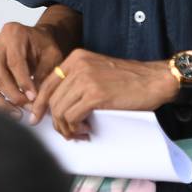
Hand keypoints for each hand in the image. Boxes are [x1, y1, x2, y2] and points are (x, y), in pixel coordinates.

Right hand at [0, 21, 63, 113]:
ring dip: (1, 104)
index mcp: (12, 33)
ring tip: (17, 115)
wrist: (35, 41)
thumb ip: (45, 75)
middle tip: (28, 108)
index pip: (14, 62)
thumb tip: (36, 101)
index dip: (23, 82)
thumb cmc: (44, 47)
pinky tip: (6, 113)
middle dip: (13, 96)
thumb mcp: (52, 56)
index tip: (33, 98)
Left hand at [27, 49, 176, 138]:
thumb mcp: (96, 71)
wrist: (154, 80)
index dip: (40, 104)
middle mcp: (77, 65)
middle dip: (55, 121)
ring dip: (66, 127)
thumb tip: (57, 106)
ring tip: (78, 133)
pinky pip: (72, 116)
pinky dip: (74, 127)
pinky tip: (85, 130)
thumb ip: (77, 82)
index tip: (37, 118)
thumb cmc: (128, 80)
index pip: (47, 83)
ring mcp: (86, 79)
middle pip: (51, 99)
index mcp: (76, 58)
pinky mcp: (95, 95)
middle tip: (66, 132)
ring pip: (59, 110)